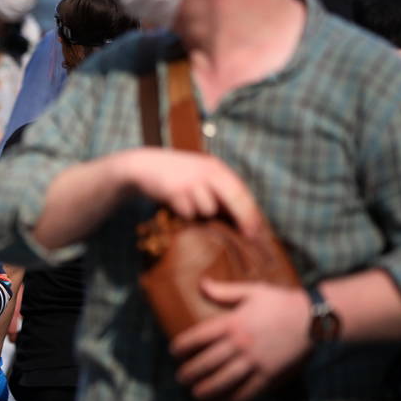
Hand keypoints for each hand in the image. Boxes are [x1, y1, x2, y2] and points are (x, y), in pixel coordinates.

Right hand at [118, 148, 264, 238]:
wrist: (144, 165)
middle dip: (243, 218)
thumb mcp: (200, 176)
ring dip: (201, 213)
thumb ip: (218, 191)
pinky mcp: (175, 190)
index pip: (241, 191)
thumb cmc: (176, 175)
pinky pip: (188, 212)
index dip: (250, 211)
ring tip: (188, 203)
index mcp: (216, 167)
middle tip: (249, 235)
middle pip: (233, 198)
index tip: (256, 230)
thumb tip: (240, 218)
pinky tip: (175, 202)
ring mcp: (191, 180)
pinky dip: (184, 212)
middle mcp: (206, 171)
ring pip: (208, 209)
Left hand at [171, 279, 311, 400]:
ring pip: (224, 380)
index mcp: (233, 323)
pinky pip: (248, 391)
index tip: (174, 352)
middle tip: (180, 378)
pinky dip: (232, 400)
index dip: (182, 346)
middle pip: (207, 362)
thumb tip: (201, 283)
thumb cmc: (281, 302)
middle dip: (190, 372)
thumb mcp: (251, 291)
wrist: (312, 318)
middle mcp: (240, 345)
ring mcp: (255, 362)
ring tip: (195, 394)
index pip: (198, 337)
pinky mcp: (270, 375)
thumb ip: (224, 291)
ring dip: (206, 389)